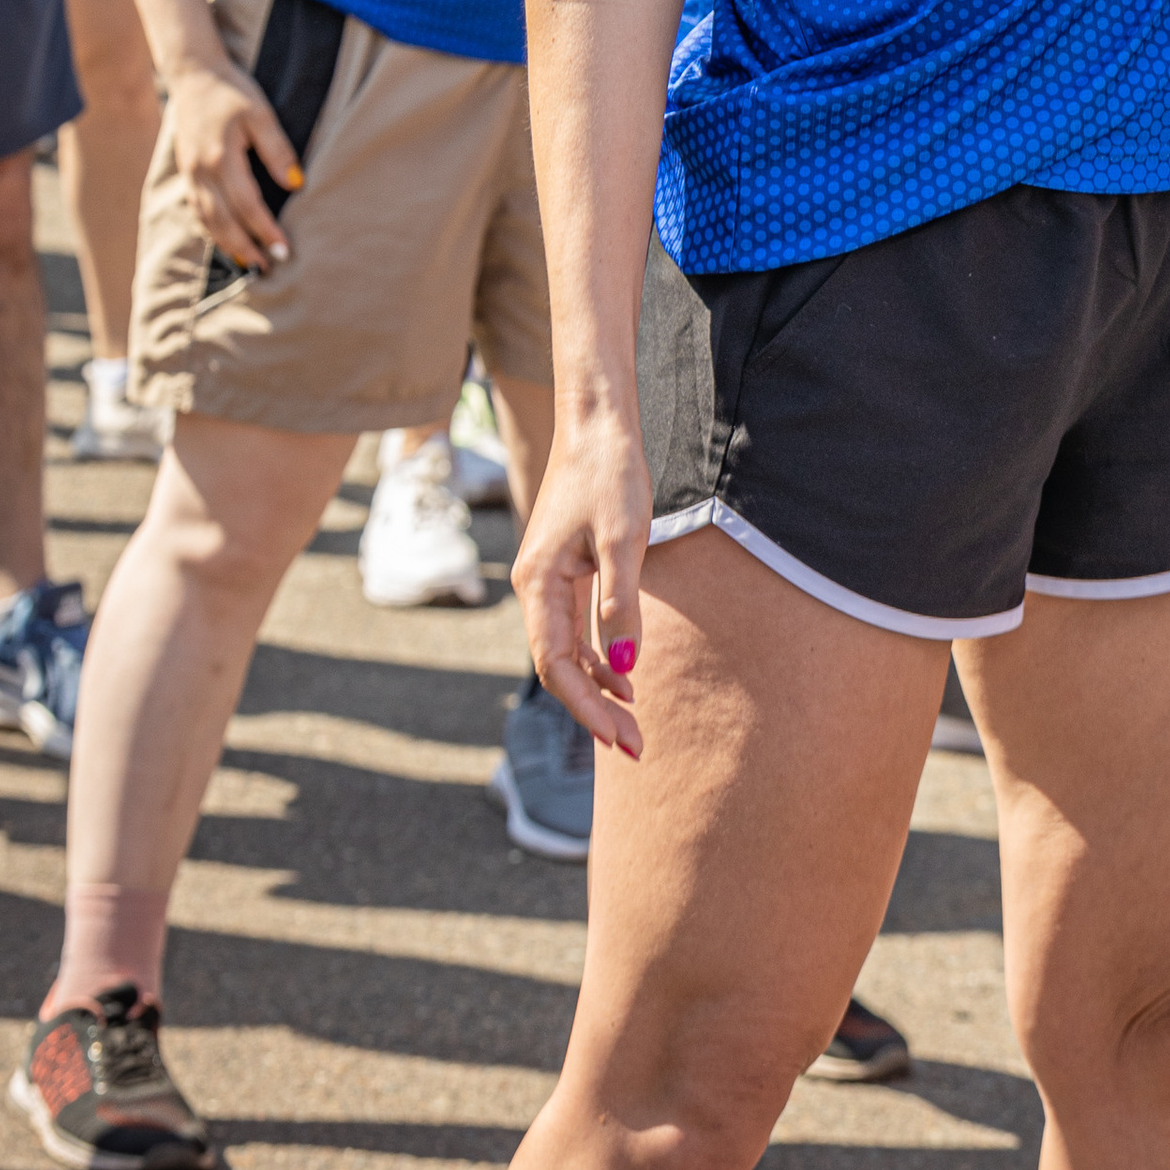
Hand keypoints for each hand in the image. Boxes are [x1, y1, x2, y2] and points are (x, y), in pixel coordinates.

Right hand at [164, 58, 301, 271]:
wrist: (193, 74)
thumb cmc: (232, 91)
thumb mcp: (261, 113)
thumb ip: (278, 149)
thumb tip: (296, 184)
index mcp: (221, 157)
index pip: (247, 205)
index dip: (266, 230)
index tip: (284, 249)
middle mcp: (201, 171)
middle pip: (223, 221)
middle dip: (246, 247)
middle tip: (268, 266)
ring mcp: (190, 173)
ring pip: (206, 220)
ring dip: (227, 244)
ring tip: (249, 261)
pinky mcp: (186, 171)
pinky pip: (197, 209)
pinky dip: (211, 229)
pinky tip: (225, 238)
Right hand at [510, 398, 651, 758]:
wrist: (598, 422)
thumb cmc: (611, 474)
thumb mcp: (625, 540)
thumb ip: (621, 606)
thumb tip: (625, 671)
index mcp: (538, 583)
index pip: (555, 665)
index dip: (584, 707)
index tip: (618, 738)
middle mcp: (534, 587)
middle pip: (559, 666)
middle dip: (593, 709)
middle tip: (634, 747)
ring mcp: (548, 579)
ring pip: (567, 651)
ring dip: (598, 687)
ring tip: (633, 721)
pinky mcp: (565, 569)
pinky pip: (575, 628)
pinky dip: (599, 656)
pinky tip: (624, 675)